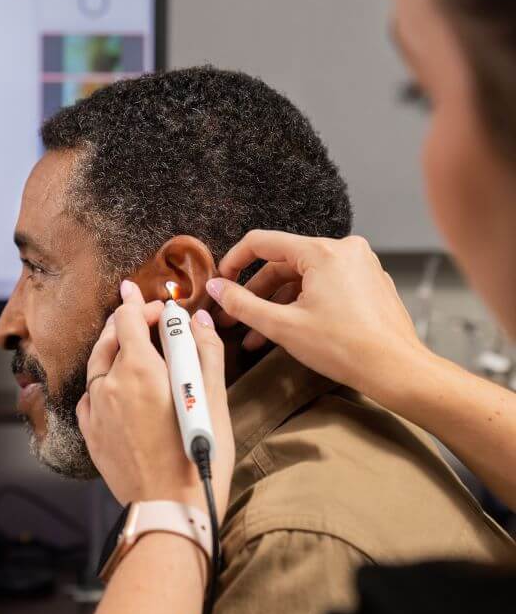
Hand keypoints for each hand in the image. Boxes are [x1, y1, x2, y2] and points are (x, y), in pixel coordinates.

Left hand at [76, 280, 234, 519]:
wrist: (169, 508)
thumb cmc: (198, 455)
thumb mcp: (213, 400)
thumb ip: (205, 351)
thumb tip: (198, 320)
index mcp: (139, 369)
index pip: (128, 318)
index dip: (138, 302)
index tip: (142, 294)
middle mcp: (110, 383)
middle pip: (111, 338)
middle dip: (129, 323)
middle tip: (149, 321)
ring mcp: (95, 409)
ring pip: (98, 365)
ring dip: (114, 350)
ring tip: (133, 348)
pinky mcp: (90, 432)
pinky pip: (91, 395)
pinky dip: (104, 382)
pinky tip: (118, 388)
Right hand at [208, 231, 428, 403]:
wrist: (397, 370)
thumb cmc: (346, 349)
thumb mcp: (282, 326)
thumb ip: (242, 303)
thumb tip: (217, 288)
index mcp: (322, 252)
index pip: (263, 242)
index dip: (234, 261)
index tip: (221, 281)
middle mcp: (344, 250)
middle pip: (284, 264)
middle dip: (256, 293)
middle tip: (235, 317)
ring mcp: (361, 266)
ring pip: (304, 277)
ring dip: (278, 303)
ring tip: (258, 335)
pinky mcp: (369, 283)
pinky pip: (326, 285)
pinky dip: (304, 303)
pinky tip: (290, 329)